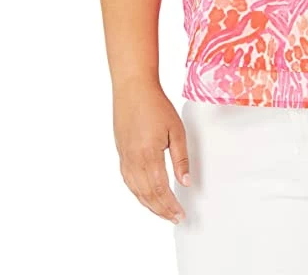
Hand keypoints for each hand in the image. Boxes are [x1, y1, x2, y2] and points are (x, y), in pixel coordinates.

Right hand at [113, 79, 189, 224]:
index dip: (170, 205)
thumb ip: (181, 158)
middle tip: (174, 218)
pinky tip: (145, 196)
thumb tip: (185, 181)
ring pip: (136, 191)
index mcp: (149, 156)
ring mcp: (125, 158)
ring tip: (163, 212)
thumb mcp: (176, 130)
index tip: (180, 214)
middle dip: (161, 210)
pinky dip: (138, 193)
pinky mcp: (121, 154)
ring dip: (150, 205)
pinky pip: (129, 181)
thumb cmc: (156, 106)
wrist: (133, 90)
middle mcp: (134, 161)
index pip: (160, 190)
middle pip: (147, 195)